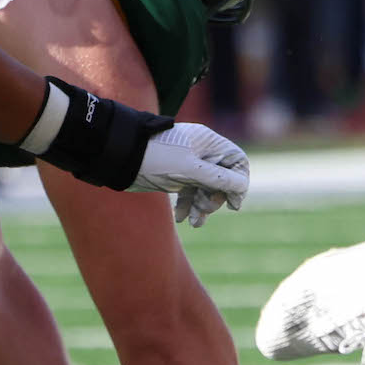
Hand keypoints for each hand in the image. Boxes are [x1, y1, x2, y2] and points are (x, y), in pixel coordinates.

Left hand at [133, 121, 249, 226]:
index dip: (239, 182)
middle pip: (223, 178)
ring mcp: (189, 164)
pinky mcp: (177, 176)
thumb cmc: (157, 157)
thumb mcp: (191, 170)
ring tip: (194, 222)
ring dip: (203, 206)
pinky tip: (181, 218)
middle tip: (205, 209)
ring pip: (206, 188)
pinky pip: (191, 193)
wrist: (122, 158)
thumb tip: (242, 187)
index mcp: (209, 142)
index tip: (233, 203)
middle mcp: (202, 152)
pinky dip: (189, 206)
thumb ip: (219, 179)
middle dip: (216, 198)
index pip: (236, 161)